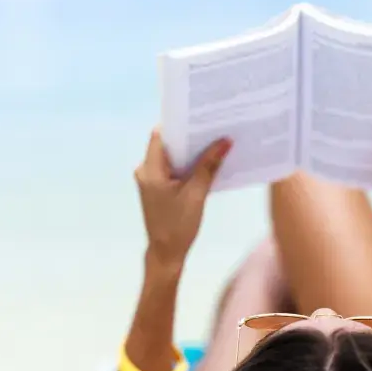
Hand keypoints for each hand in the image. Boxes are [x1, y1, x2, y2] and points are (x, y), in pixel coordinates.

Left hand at [135, 128, 230, 267]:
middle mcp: (146, 170)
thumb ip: (209, 166)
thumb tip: (225, 142)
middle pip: (167, 144)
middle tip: (212, 127)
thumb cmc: (178, 225)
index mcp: (150, 169)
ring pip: (172, 157)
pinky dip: (188, 165)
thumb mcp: (196, 194)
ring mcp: (151, 180)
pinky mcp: (158, 188)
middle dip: (189, 137)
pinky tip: (207, 163)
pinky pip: (173, 169)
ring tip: (213, 142)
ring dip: (190, 151)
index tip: (199, 116)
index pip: (161, 135)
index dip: (179, 124)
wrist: (166, 253)